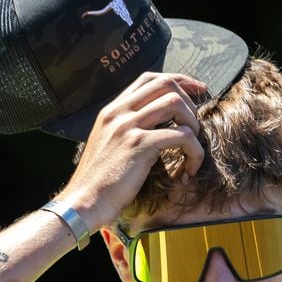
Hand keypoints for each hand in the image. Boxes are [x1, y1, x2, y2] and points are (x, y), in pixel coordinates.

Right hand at [57, 72, 206, 231]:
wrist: (83, 202)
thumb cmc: (99, 181)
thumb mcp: (109, 144)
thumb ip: (126, 128)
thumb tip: (158, 123)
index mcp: (112, 110)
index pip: (149, 78)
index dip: (179, 80)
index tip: (197, 91)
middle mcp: (119, 112)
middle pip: (166, 84)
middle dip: (190, 101)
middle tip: (196, 127)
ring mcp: (128, 126)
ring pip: (176, 104)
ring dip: (194, 125)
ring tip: (192, 148)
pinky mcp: (139, 145)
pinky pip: (181, 136)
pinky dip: (194, 151)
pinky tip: (189, 169)